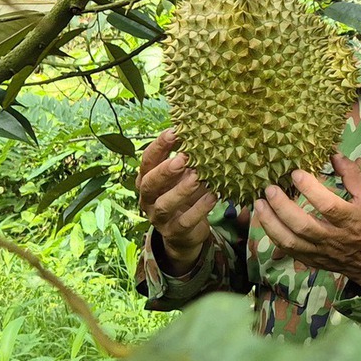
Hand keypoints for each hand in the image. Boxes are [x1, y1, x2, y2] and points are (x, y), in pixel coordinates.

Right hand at [135, 127, 218, 273]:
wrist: (184, 233)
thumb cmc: (183, 194)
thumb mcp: (181, 176)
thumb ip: (186, 158)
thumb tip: (202, 127)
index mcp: (147, 180)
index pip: (147, 161)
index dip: (159, 146)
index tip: (174, 132)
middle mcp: (148, 199)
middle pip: (149, 184)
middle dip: (166, 170)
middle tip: (184, 158)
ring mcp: (159, 217)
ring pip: (165, 204)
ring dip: (182, 189)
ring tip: (198, 177)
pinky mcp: (174, 232)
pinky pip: (185, 221)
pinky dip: (200, 208)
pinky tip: (213, 196)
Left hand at [255, 155, 360, 289]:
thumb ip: (352, 176)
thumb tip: (333, 155)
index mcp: (352, 220)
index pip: (328, 206)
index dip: (311, 190)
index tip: (296, 173)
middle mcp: (334, 238)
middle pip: (303, 225)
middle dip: (282, 207)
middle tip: (269, 189)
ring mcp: (320, 251)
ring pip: (290, 241)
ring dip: (271, 222)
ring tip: (259, 204)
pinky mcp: (311, 259)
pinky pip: (287, 250)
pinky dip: (273, 235)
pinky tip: (265, 220)